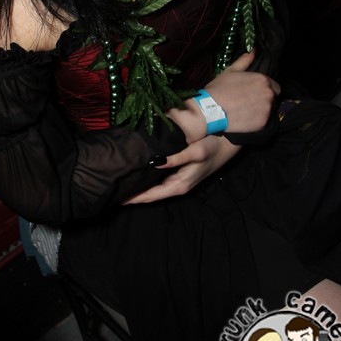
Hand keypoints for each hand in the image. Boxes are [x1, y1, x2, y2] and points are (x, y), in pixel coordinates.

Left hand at [124, 134, 239, 203]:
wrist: (228, 142)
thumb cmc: (213, 147)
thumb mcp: (195, 151)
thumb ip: (176, 157)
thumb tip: (155, 162)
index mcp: (179, 185)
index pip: (151, 196)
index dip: (134, 198)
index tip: (116, 199)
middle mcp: (178, 185)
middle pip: (150, 193)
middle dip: (133, 193)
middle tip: (112, 189)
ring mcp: (179, 179)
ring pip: (154, 186)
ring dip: (139, 185)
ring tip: (120, 182)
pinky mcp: (179, 172)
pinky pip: (159, 179)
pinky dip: (147, 177)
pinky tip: (137, 171)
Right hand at [173, 51, 279, 142]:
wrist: (210, 109)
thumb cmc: (219, 88)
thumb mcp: (231, 71)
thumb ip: (244, 61)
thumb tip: (254, 50)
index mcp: (263, 80)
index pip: (275, 86)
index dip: (265, 89)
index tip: (254, 93)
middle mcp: (268, 94)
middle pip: (272, 99)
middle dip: (264, 100)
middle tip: (249, 102)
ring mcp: (266, 110)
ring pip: (269, 111)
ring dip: (261, 110)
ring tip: (246, 111)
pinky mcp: (263, 123)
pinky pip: (263, 122)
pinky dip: (256, 121)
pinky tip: (245, 119)